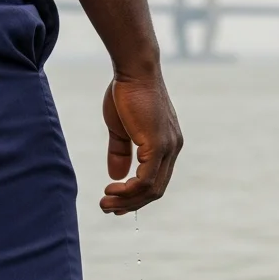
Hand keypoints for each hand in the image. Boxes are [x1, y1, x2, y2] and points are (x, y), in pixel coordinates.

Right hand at [101, 72, 182, 214]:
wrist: (133, 70)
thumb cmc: (126, 93)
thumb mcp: (120, 128)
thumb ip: (120, 152)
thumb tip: (116, 176)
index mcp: (167, 144)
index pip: (155, 179)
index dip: (136, 195)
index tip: (115, 201)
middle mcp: (173, 148)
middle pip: (155, 190)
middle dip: (131, 203)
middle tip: (108, 209)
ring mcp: (169, 147)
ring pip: (152, 189)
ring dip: (127, 200)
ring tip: (106, 203)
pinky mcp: (159, 144)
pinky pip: (147, 179)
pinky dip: (130, 190)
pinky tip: (112, 189)